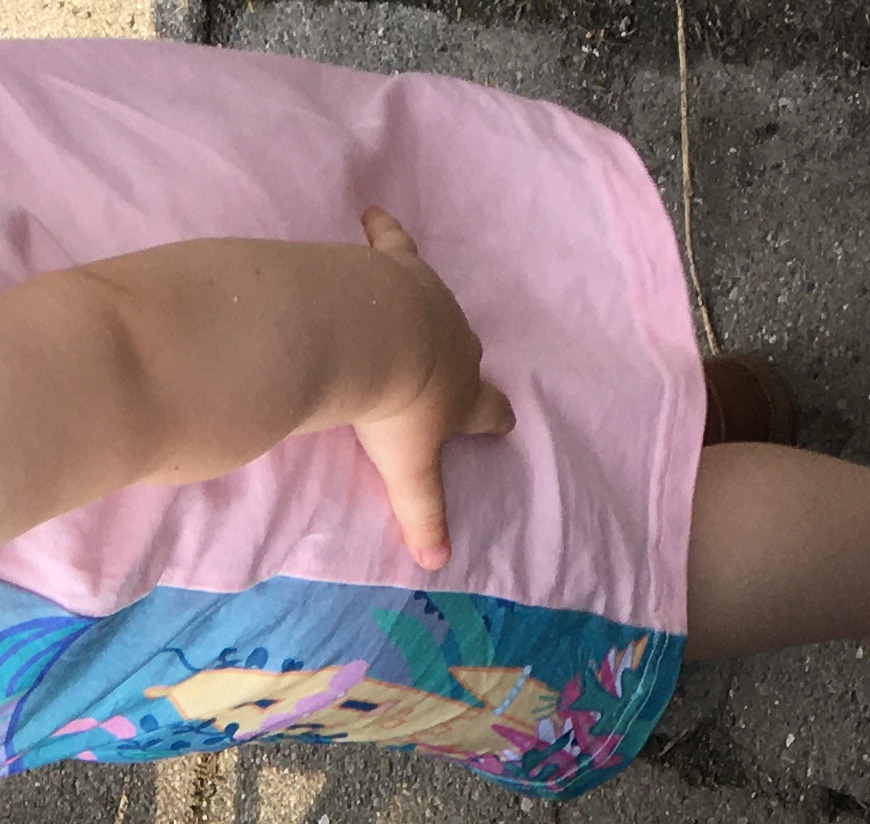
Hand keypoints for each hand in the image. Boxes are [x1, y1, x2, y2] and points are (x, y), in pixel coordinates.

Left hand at [348, 211, 515, 572]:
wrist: (372, 340)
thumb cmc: (394, 409)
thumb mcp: (409, 470)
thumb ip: (422, 513)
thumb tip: (437, 562)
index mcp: (462, 392)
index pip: (487, 409)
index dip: (492, 417)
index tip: (500, 422)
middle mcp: (455, 342)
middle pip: (466, 354)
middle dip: (460, 362)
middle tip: (446, 368)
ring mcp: (428, 300)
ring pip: (436, 302)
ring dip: (427, 309)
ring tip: (417, 311)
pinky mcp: (396, 266)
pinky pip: (393, 243)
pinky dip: (383, 231)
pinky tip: (369, 215)